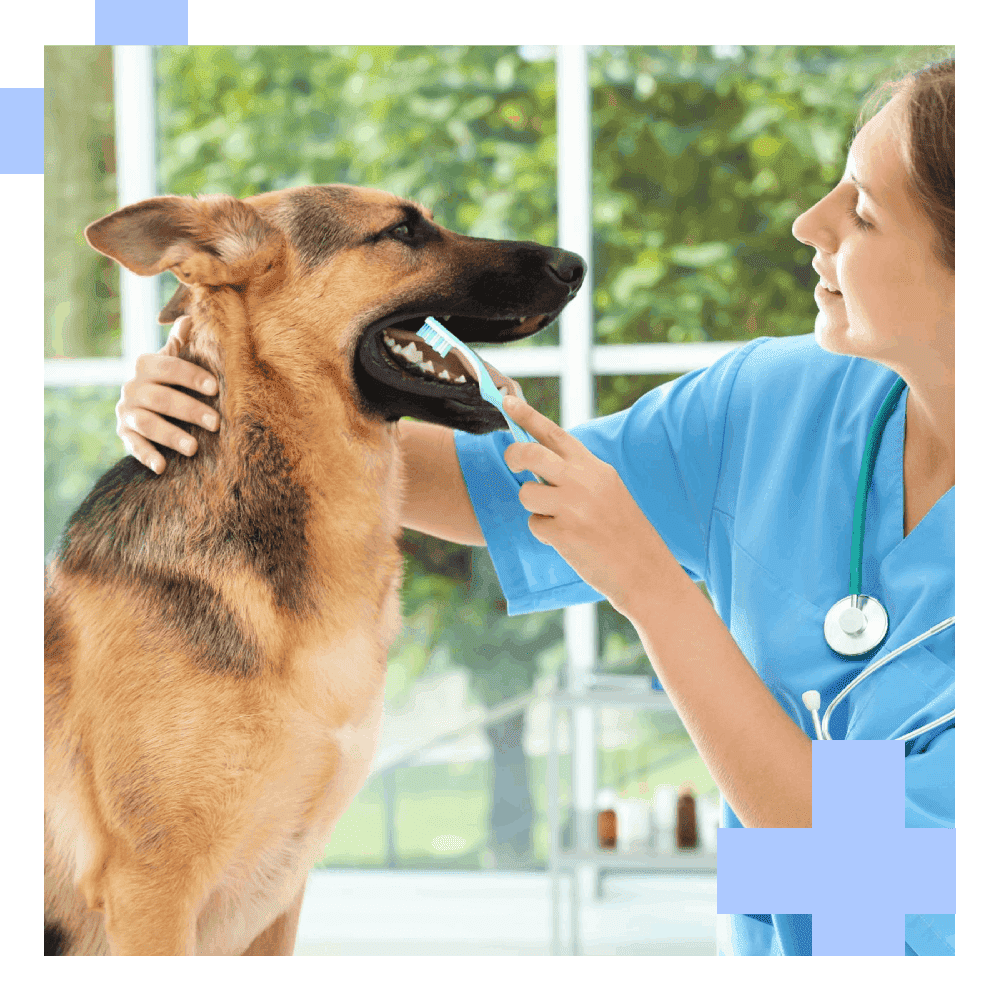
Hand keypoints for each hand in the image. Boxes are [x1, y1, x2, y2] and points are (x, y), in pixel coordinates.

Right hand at [115, 316, 219, 473]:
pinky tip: (162, 467)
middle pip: (162, 398)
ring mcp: (126, 411)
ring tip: (194, 448)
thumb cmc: (169, 380)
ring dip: (171, 435)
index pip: (170, 367)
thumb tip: (191, 316)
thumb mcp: (173, 360)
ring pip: (148, 423)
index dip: (192, 376)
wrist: (142, 403)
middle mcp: (132, 387)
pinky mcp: (124, 433)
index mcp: (146, 365)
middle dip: (190, 410)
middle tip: (216, 423)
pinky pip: (133, 445)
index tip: (215, 388)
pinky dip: (146, 455)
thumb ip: (182, 343)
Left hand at [501, 394, 671, 617]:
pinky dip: (545, 533)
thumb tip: (537, 461)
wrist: (646, 571)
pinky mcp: (564, 533)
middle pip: (531, 454)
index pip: (555, 434)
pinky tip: (569, 541)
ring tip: (559, 519)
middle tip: (512, 463)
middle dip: (513, 456)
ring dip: (534, 507)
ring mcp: (574, 506)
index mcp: (595, 467)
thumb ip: (577, 473)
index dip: (528, 416)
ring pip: (527, 493)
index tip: (506, 400)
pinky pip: (535, 524)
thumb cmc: (623, 531)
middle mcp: (584, 481)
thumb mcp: (608, 490)